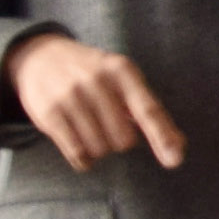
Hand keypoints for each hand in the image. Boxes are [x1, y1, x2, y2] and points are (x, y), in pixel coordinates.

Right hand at [5, 31, 185, 172]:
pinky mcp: (49, 114)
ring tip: (90, 126)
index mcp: (122, 70)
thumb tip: (177, 150)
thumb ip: (151, 114)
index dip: (162, 137)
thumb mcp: (124, 81)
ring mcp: (70, 97)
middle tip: (106, 121)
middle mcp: (96, 81)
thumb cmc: (94, 75)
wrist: (41, 57)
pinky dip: (84, 158)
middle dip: (119, 139)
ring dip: (99, 148)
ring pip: (100, 149)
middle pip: (124, 140)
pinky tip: (79, 142)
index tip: (175, 161)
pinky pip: (78, 154)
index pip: (148, 109)